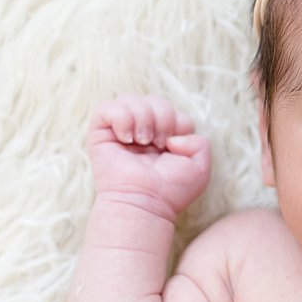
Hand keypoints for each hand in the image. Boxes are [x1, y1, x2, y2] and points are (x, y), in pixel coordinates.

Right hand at [84, 94, 211, 217]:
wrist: (146, 203)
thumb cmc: (171, 190)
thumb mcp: (200, 166)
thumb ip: (201, 142)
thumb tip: (172, 136)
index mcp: (164, 136)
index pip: (173, 110)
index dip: (177, 122)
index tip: (173, 146)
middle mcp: (142, 131)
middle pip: (154, 100)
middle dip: (161, 118)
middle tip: (157, 143)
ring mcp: (121, 131)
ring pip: (131, 99)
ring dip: (142, 118)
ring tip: (141, 142)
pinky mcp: (100, 134)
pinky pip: (106, 107)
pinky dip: (121, 118)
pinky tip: (126, 138)